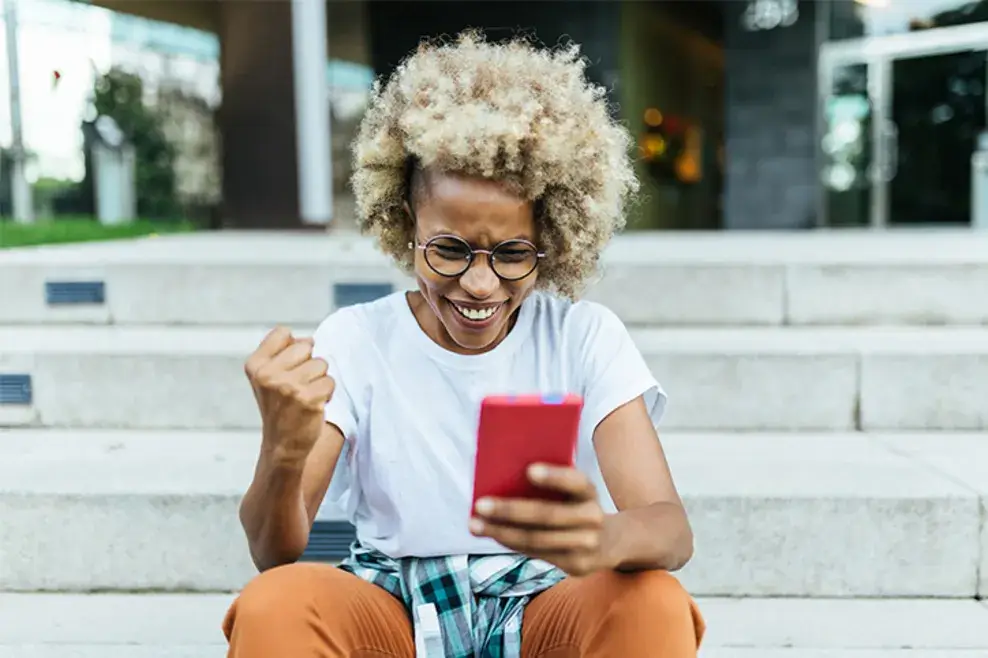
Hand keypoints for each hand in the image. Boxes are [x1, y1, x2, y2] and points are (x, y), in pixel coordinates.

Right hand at [244, 326, 334, 464]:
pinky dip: (327, 393)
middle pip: (306, 346)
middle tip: (298, 386)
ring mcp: (288, 387)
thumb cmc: (280, 407)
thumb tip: (309, 340)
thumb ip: (283, 353)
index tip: (287, 368)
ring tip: (306, 396)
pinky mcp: (308, 399)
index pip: (283, 333)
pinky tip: (314, 405)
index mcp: (255, 365)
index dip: (292, 348)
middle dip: (309, 363)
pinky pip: (330, 381)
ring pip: (321, 364)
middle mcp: (268, 374)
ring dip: (319, 379)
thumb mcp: (268, 378)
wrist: (283, 446)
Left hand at [470, 464, 609, 576]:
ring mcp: (586, 545)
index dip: (553, 477)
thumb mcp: (572, 491)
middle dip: (510, 510)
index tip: (529, 470)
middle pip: (547, 515)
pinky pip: (536, 553)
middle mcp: (592, 518)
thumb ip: (549, 485)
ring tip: (475, 524)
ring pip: (536, 539)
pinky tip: (492, 534)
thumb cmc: (576, 506)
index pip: (575, 481)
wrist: (612, 541)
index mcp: (589, 492)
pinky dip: (510, 543)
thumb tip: (502, 481)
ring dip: (501, 532)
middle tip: (480, 504)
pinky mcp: (576, 565)